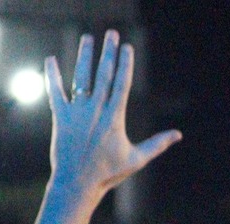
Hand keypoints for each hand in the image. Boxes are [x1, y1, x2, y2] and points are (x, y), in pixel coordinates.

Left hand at [45, 31, 179, 200]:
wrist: (78, 183)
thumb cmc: (109, 173)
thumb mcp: (137, 159)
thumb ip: (157, 144)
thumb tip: (178, 134)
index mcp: (114, 117)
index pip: (122, 84)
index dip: (125, 64)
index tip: (126, 48)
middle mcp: (96, 110)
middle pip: (103, 74)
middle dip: (108, 52)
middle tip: (111, 34)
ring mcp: (77, 112)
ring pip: (81, 78)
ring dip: (84, 56)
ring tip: (87, 39)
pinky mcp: (60, 117)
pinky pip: (55, 91)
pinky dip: (52, 75)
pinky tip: (51, 59)